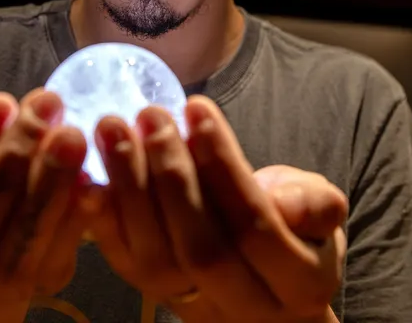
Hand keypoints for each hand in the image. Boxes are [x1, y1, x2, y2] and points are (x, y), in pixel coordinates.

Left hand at [89, 96, 346, 322]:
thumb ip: (313, 203)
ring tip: (113, 129)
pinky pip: (125, 265)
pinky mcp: (156, 298)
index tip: (197, 109)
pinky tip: (90, 175)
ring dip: (129, 190)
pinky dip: (104, 220)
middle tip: (149, 114)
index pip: (256, 226)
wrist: (268, 289)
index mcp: (300, 284)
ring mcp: (196, 308)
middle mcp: (247, 309)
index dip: (224, 167)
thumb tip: (282, 199)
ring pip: (156, 260)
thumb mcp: (322, 213)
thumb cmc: (296, 232)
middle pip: (201, 248)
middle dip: (171, 175)